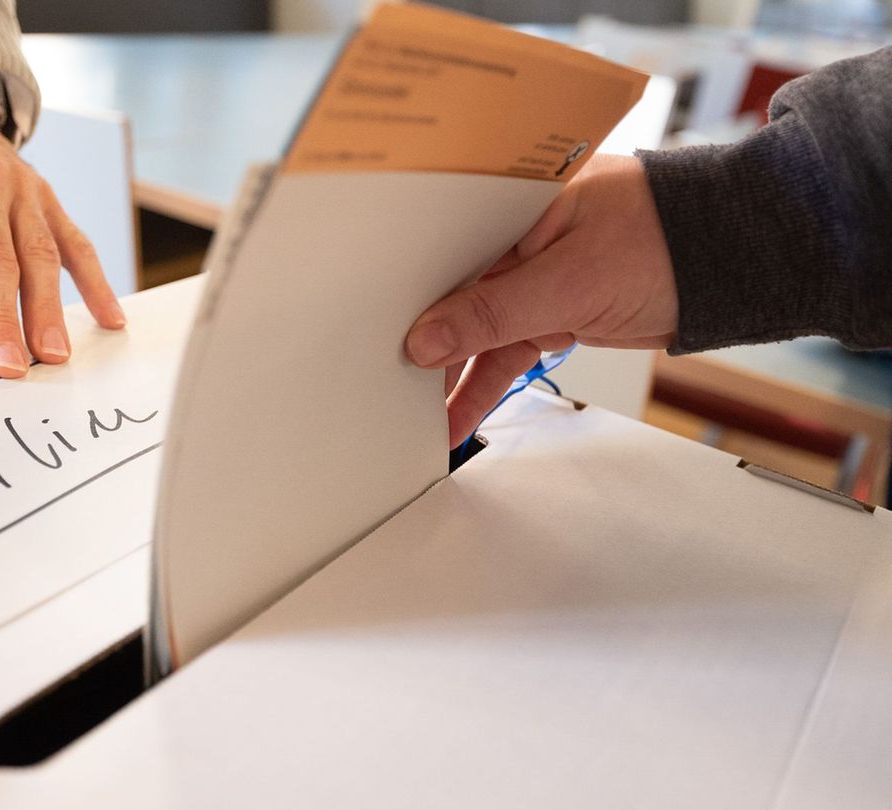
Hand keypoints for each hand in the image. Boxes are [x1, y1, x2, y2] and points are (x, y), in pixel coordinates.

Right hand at [404, 155, 678, 446]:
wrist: (735, 263)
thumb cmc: (668, 239)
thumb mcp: (570, 281)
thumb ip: (494, 313)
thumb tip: (427, 339)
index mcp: (512, 199)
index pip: (441, 244)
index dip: (407, 288)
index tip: (380, 332)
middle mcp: (514, 233)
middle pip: (450, 290)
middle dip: (421, 336)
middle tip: (385, 381)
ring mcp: (532, 272)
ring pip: (475, 327)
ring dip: (451, 371)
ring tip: (417, 415)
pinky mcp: (551, 307)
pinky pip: (504, 347)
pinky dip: (484, 381)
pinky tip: (458, 414)